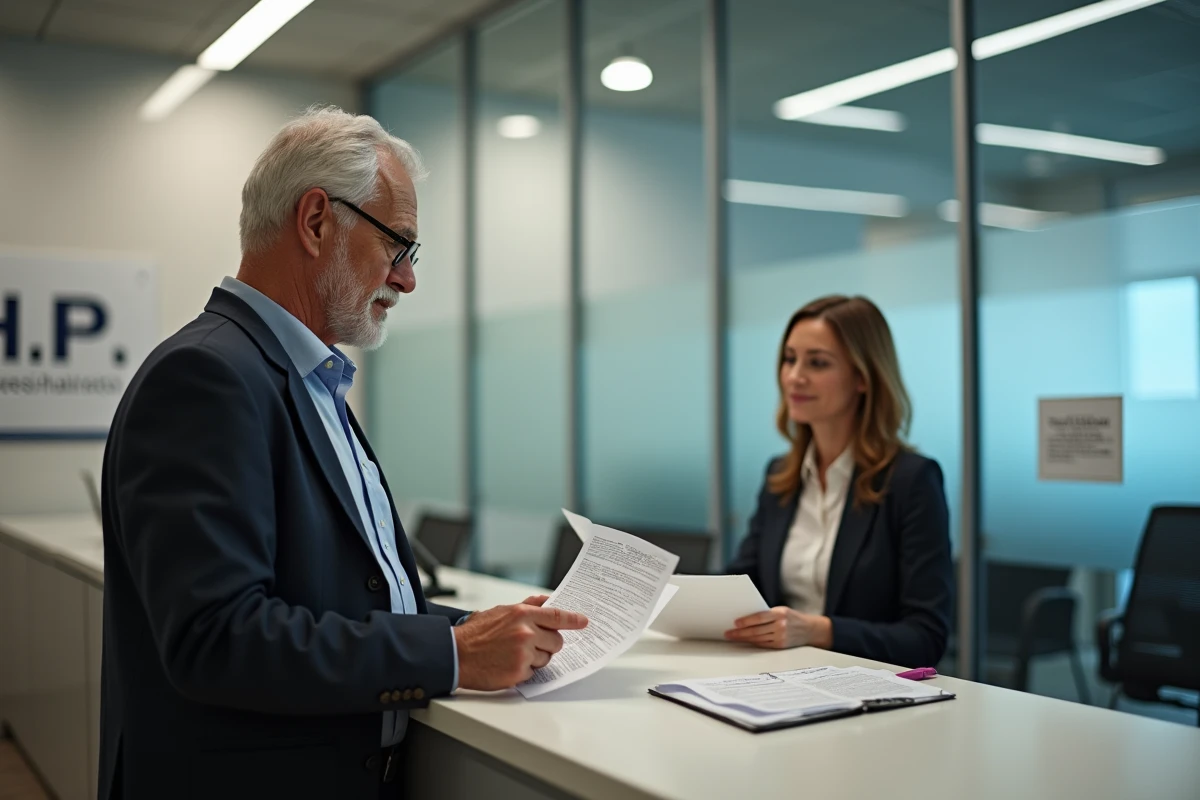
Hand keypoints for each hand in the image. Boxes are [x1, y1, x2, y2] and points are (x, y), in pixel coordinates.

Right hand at [454, 595, 588, 690]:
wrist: (455, 654)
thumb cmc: (475, 633)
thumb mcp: (501, 611)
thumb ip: (527, 607)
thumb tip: (546, 602)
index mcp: (522, 614)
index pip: (557, 616)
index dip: (573, 619)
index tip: (583, 622)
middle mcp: (526, 632)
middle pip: (556, 641)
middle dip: (548, 644)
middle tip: (532, 644)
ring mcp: (523, 653)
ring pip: (546, 658)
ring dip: (535, 658)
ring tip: (513, 654)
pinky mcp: (518, 672)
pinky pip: (533, 672)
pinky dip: (523, 670)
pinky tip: (507, 664)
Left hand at [724, 607, 831, 649]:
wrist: (810, 629)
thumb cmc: (792, 617)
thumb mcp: (782, 610)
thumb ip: (767, 614)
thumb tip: (746, 618)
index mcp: (780, 613)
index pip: (759, 617)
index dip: (746, 621)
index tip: (735, 623)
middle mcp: (781, 626)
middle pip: (756, 630)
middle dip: (740, 632)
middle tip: (729, 633)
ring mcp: (781, 637)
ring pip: (758, 639)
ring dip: (744, 639)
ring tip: (733, 637)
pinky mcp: (780, 646)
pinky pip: (763, 645)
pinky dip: (753, 643)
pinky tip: (745, 641)